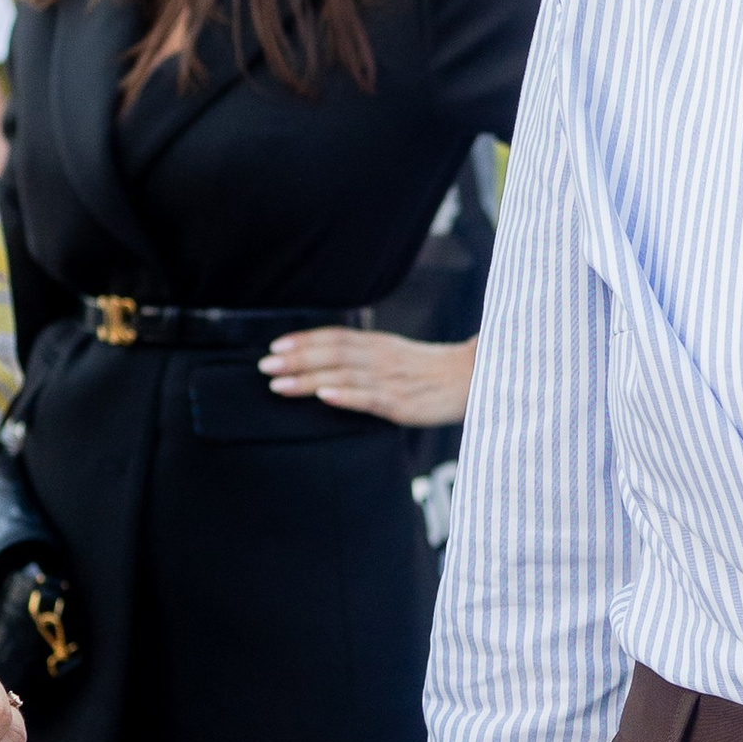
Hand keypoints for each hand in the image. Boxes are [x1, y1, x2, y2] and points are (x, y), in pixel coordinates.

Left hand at [262, 329, 478, 426]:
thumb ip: (368, 357)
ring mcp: (392, 381)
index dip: (303, 340)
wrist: (478, 379)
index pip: (336, 336)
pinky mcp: (404, 404)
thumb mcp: (399, 357)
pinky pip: (371, 398)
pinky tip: (326, 395)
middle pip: (332, 354)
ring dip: (308, 379)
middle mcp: (382, 359)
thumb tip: (331, 360)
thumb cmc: (436, 373)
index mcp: (380, 345)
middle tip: (264, 365)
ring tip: (278, 384)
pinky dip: (346, 396)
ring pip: (343, 376)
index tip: (275, 345)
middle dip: (296, 359)